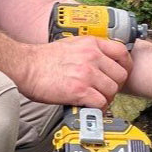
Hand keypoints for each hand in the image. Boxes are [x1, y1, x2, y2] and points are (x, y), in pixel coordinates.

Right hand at [18, 36, 132, 108]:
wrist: (25, 67)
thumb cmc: (43, 59)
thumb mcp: (71, 45)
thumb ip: (89, 51)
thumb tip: (102, 62)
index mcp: (91, 44)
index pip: (122, 52)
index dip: (126, 66)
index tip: (122, 74)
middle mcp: (91, 57)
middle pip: (121, 75)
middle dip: (115, 86)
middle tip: (105, 91)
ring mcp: (86, 73)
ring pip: (112, 90)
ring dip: (106, 98)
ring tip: (95, 100)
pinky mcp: (79, 90)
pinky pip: (100, 102)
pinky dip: (97, 108)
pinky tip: (89, 106)